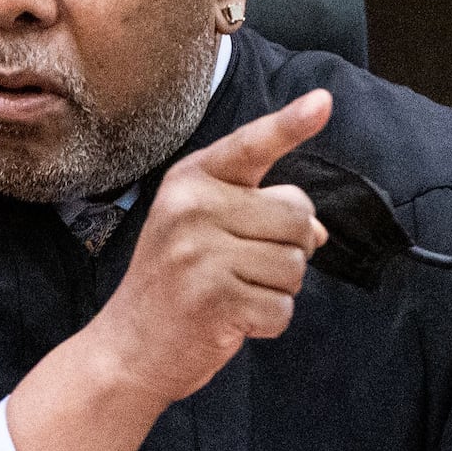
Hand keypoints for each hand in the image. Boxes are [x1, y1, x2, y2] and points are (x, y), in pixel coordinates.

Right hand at [88, 88, 332, 406]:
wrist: (127, 349)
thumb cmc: (175, 283)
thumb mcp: (204, 231)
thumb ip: (259, 215)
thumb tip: (318, 231)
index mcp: (191, 179)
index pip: (251, 145)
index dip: (290, 124)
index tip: (324, 102)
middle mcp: (192, 206)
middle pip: (297, 213)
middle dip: (290, 246)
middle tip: (245, 266)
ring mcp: (200, 253)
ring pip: (296, 265)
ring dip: (277, 289)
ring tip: (233, 293)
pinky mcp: (214, 299)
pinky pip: (283, 308)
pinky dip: (268, 322)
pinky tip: (232, 321)